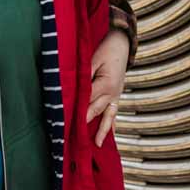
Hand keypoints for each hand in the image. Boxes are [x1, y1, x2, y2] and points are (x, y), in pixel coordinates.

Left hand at [85, 28, 129, 147]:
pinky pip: (113, 113)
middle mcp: (113, 93)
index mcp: (106, 83)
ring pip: (107, 116)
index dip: (77, 111)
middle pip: (96, 111)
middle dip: (85, 124)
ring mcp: (116, 95)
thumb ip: (84, 74)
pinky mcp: (116, 95)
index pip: (88, 101)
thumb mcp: (93, 58)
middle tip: (74, 139)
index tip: (67, 122)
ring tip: (96, 145)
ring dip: (101, 131)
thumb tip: (74, 87)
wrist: (123, 43)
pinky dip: (110, 125)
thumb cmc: (107, 49)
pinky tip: (108, 135)